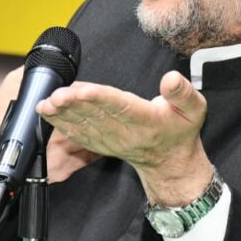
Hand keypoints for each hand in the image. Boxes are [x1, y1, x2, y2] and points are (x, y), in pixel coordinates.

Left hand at [36, 71, 213, 205]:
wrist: (170, 162)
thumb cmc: (181, 130)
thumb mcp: (194, 109)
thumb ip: (183, 93)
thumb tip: (171, 78)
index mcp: (147, 120)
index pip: (120, 106)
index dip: (100, 98)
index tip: (83, 90)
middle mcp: (125, 132)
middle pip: (96, 115)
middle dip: (73, 105)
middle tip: (55, 94)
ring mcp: (111, 140)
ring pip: (83, 125)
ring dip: (63, 114)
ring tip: (45, 103)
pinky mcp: (101, 143)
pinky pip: (78, 133)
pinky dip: (61, 123)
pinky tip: (48, 113)